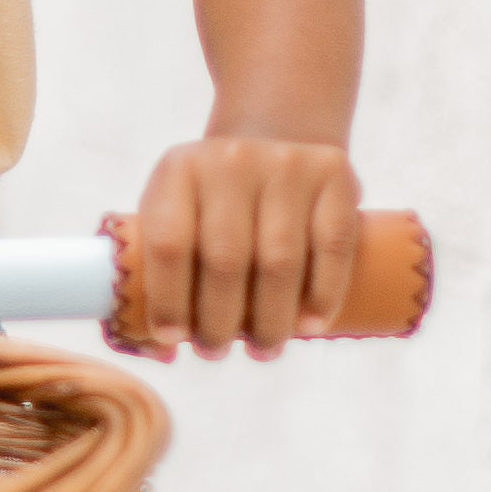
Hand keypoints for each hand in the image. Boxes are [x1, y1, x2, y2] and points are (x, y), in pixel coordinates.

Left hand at [129, 133, 360, 358]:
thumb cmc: (212, 201)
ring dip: (271, 320)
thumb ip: (158, 276)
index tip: (173, 337)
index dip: (169, 299)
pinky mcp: (333, 173)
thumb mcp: (175, 213)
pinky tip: (310, 325)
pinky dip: (323, 294)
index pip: (169, 243)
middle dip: (219, 321)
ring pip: (280, 261)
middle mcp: (231, 159)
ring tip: (264, 348)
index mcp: (179, 170)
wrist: (273, 139)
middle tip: (216, 351)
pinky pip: (332, 246)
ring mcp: (286, 163)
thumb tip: (163, 352)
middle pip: (226, 259)